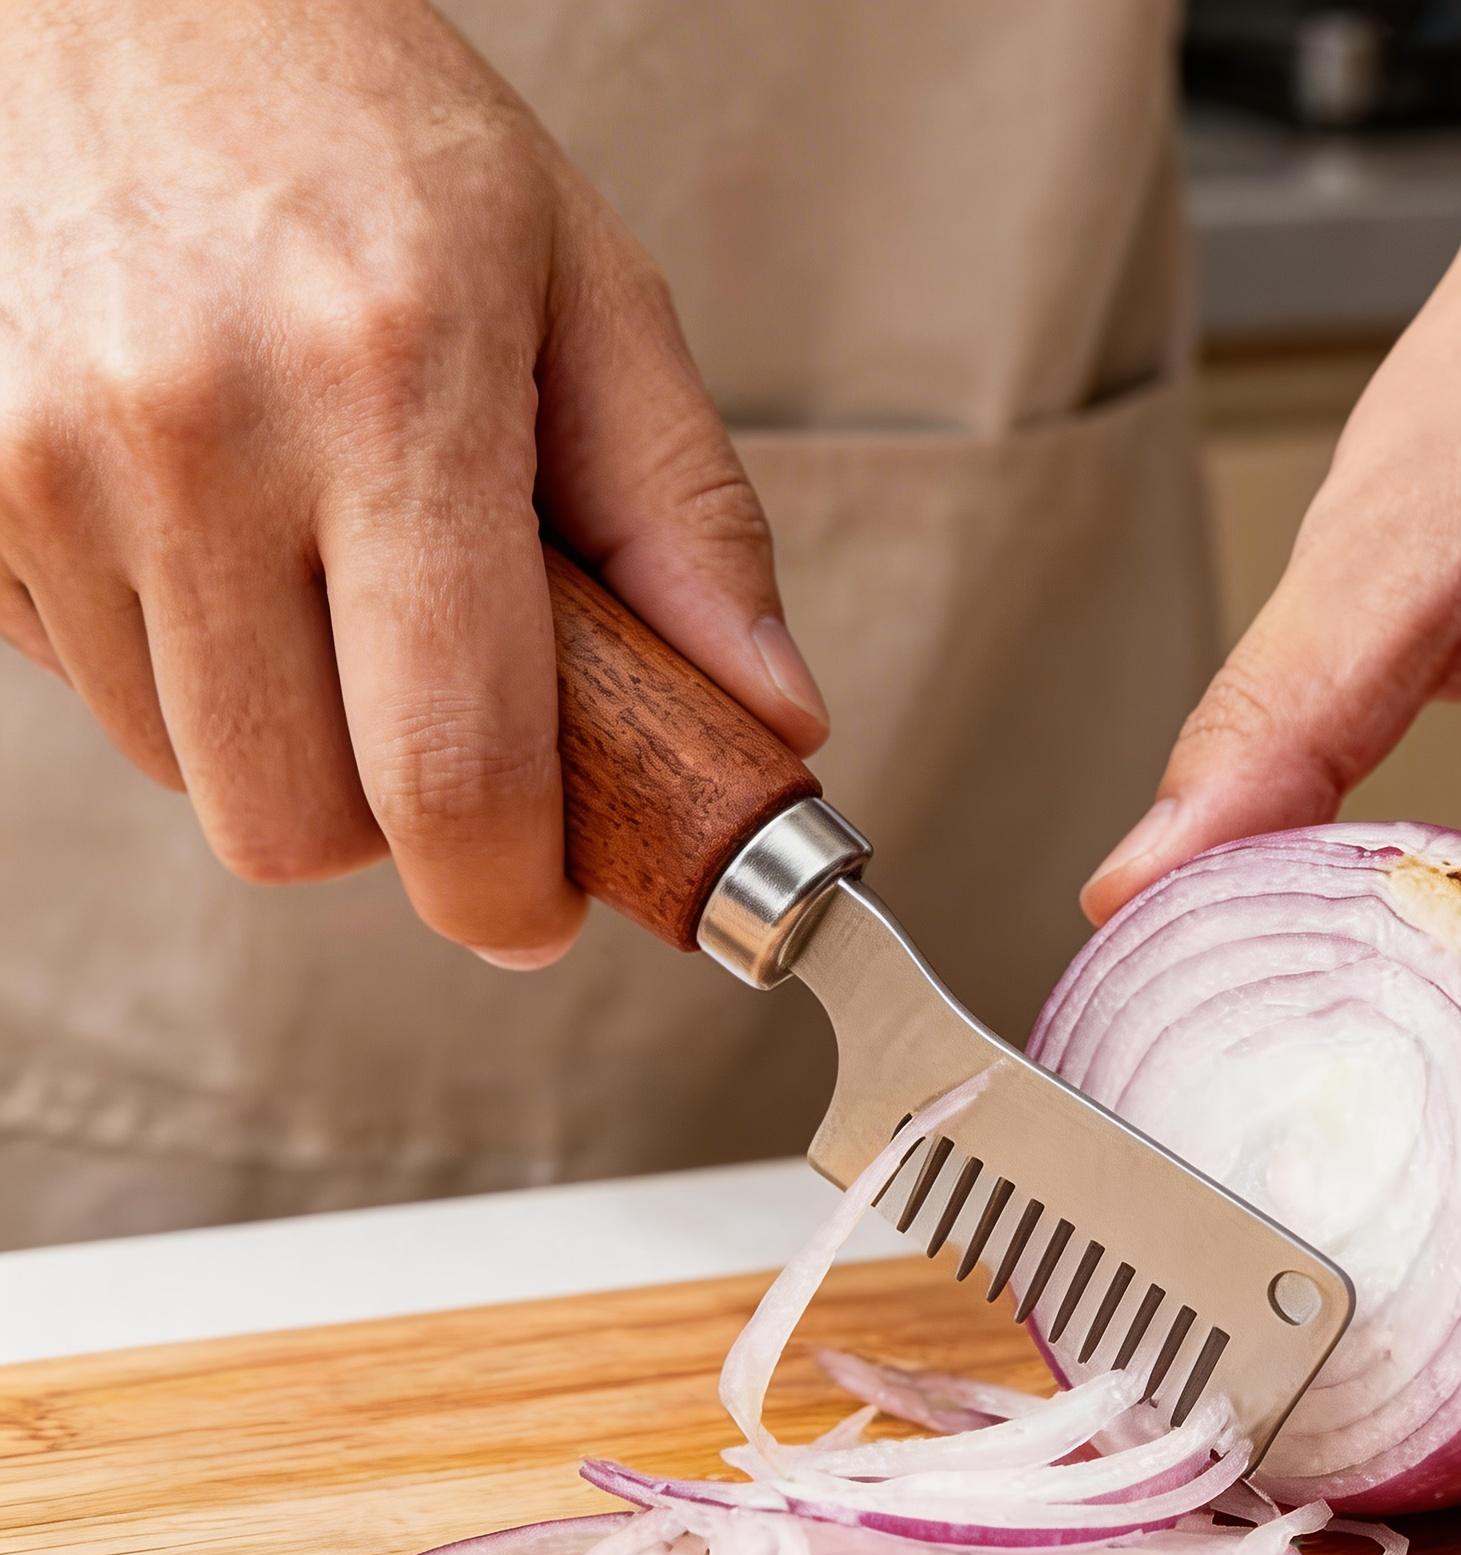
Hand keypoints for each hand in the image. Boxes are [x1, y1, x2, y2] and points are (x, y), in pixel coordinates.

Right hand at [0, 0, 824, 967]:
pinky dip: (172, 667)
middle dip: (396, 827)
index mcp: (394, 382)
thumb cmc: (359, 122)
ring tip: (315, 572)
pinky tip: (205, 534)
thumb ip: (686, 517)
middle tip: (441, 728)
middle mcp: (194, 430)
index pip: (451, 770)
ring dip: (282, 736)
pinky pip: (84, 694)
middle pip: (299, 827)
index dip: (507, 895)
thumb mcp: (580, 284)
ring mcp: (38, 460)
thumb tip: (769, 716)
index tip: (538, 907)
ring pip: (193, 777)